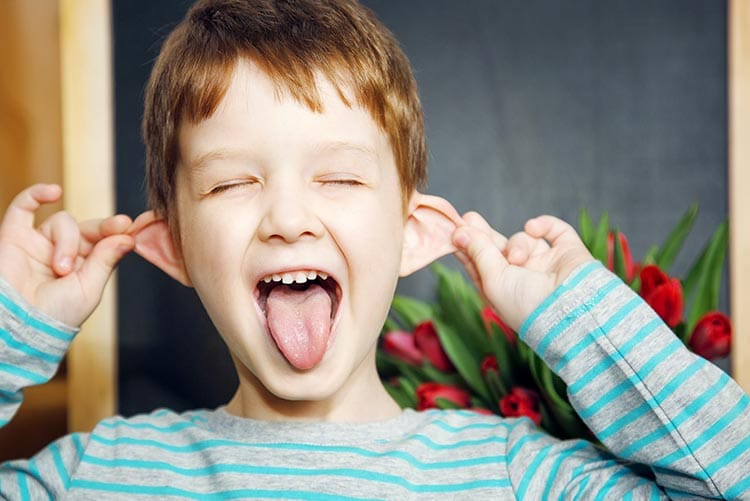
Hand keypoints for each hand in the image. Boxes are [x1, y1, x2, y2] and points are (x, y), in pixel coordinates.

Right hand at [0, 184, 134, 326]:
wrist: (18, 327)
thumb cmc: (55, 315)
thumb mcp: (89, 288)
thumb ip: (105, 260)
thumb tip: (128, 236)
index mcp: (85, 265)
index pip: (104, 239)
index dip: (115, 229)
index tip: (127, 224)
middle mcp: (63, 251)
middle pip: (87, 227)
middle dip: (98, 230)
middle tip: (113, 230)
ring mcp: (39, 243)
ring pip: (63, 222)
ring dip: (68, 242)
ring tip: (61, 269)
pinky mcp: (13, 237)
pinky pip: (23, 207)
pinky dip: (36, 194)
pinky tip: (53, 191)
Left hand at [452, 212, 593, 331]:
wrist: (572, 310)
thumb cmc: (526, 304)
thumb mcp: (492, 279)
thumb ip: (478, 252)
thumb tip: (459, 232)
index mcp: (501, 289)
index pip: (479, 263)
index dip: (466, 246)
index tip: (454, 229)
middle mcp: (522, 276)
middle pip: (497, 248)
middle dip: (483, 234)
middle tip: (468, 218)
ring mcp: (545, 263)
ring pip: (522, 239)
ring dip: (517, 243)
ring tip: (518, 258)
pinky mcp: (566, 251)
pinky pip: (553, 229)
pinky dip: (543, 225)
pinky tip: (533, 228)